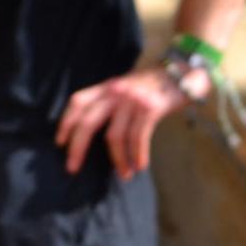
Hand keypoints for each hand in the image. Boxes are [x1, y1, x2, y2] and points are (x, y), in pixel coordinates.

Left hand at [55, 67, 204, 177]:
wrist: (186, 70)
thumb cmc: (155, 85)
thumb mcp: (127, 87)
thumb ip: (111, 102)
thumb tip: (97, 131)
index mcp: (107, 87)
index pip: (77, 102)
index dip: (65, 122)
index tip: (60, 143)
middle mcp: (116, 92)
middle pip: (88, 122)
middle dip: (77, 147)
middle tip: (72, 168)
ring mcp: (133, 100)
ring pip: (114, 136)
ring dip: (118, 160)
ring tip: (124, 175)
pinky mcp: (150, 108)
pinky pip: (138, 137)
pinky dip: (138, 155)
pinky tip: (140, 166)